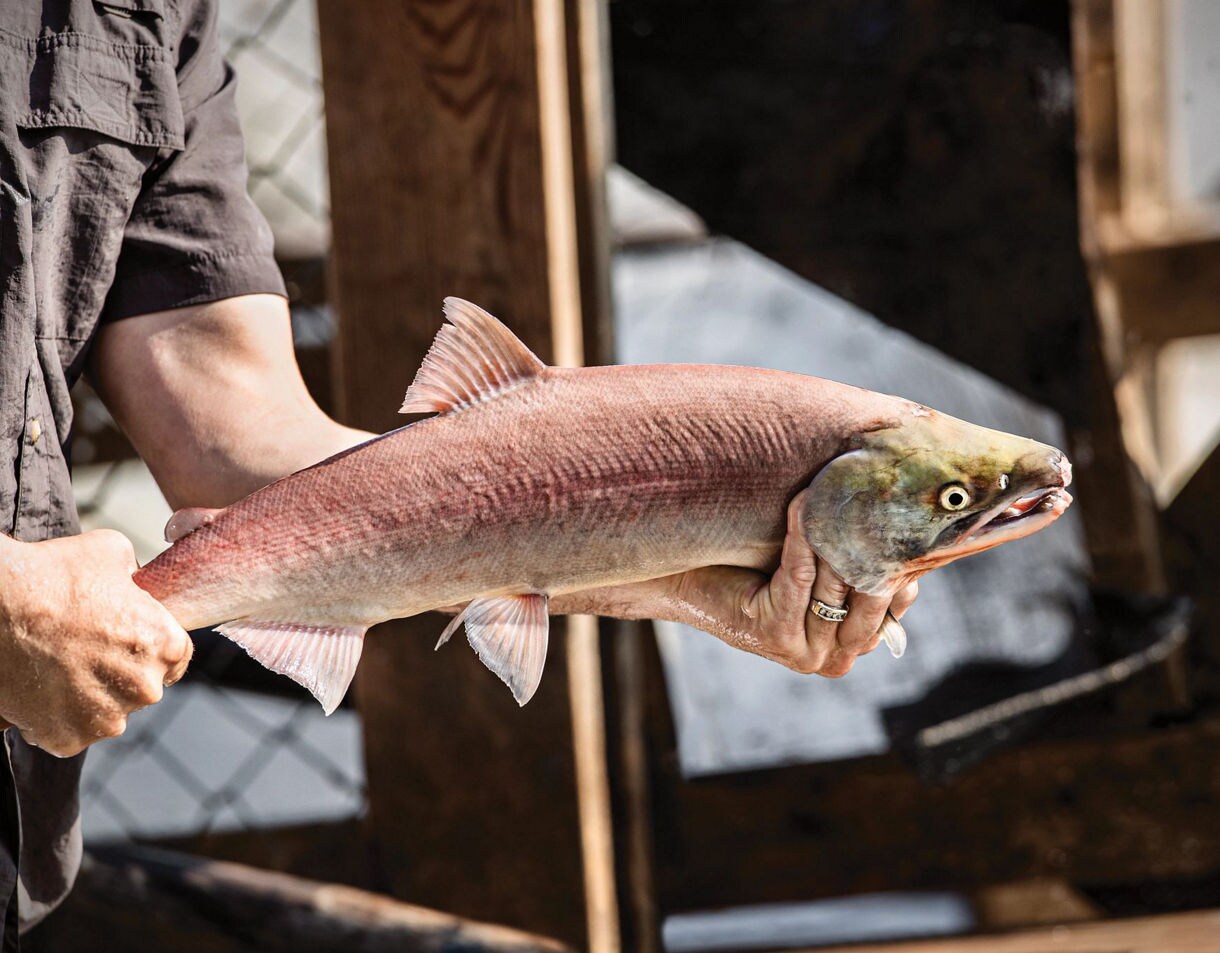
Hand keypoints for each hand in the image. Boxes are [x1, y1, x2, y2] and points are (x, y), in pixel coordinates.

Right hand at [0, 530, 192, 756]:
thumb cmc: (54, 575)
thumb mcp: (114, 554)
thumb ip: (138, 577)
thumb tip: (138, 582)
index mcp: (166, 646)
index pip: (175, 659)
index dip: (150, 649)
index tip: (127, 644)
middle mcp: (145, 689)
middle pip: (140, 687)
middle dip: (120, 673)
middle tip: (86, 652)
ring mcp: (106, 719)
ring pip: (107, 712)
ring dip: (90, 698)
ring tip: (61, 668)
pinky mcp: (67, 738)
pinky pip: (73, 732)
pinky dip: (60, 717)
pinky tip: (45, 689)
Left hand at [549, 491, 917, 675]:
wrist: (684, 579)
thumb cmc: (754, 562)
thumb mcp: (819, 561)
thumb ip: (860, 555)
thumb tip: (917, 518)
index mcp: (855, 646)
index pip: (895, 598)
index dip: (900, 551)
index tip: (906, 507)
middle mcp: (836, 659)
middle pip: (871, 592)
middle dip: (875, 540)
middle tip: (882, 489)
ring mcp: (806, 653)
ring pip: (837, 581)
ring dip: (838, 530)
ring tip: (843, 482)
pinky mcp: (775, 637)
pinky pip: (799, 574)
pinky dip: (803, 535)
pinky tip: (803, 501)